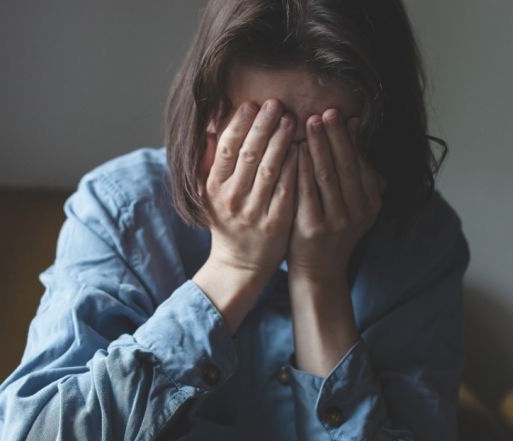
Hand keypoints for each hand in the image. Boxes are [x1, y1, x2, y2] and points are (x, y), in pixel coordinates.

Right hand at [198, 99, 298, 279]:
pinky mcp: (276, 223)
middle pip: (248, 154)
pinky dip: (295, 167)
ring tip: (292, 119)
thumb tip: (209, 127)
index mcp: (214, 187)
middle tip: (276, 103)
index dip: (238, 124)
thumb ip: (210, 162)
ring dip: (281, 141)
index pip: (226, 148)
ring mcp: (254, 212)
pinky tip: (303, 149)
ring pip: (269, 169)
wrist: (240, 264)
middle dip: (263, 126)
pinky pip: (287, 189)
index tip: (252, 104)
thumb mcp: (210, 193)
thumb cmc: (228, 221)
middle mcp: (232, 198)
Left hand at [286, 108, 386, 281]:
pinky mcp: (313, 227)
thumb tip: (354, 125)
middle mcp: (358, 212)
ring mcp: (337, 221)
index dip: (351, 139)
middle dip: (335, 136)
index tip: (343, 116)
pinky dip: (300, 167)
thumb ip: (354, 170)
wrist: (318, 272)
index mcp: (371, 203)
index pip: (361, 164)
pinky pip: (306, 190)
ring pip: (326, 175)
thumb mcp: (352, 204)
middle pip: (346, 166)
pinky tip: (293, 149)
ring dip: (318, 146)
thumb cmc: (330, 230)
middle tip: (326, 112)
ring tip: (309, 122)